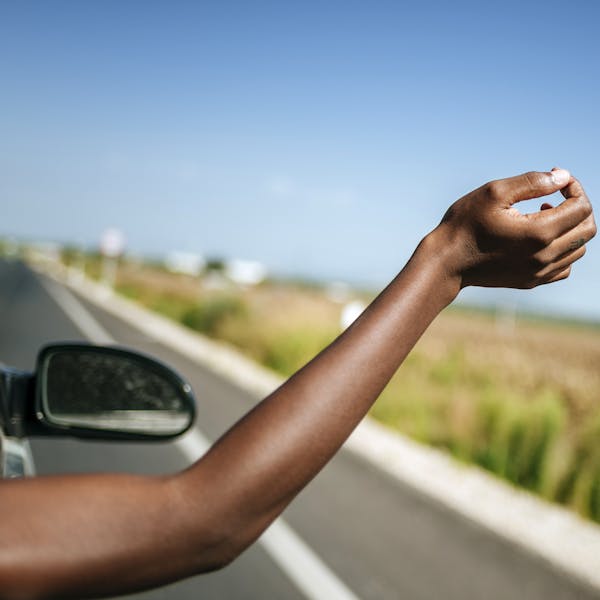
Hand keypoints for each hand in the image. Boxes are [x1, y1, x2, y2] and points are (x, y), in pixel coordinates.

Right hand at [436, 169, 595, 288]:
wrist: (445, 262)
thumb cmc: (464, 224)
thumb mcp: (493, 193)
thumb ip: (532, 182)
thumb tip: (562, 177)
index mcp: (538, 233)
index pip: (581, 207)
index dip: (574, 188)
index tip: (556, 180)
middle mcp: (544, 256)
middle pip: (587, 229)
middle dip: (578, 206)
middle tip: (555, 196)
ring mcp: (538, 272)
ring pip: (578, 249)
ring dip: (570, 228)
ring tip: (544, 214)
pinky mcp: (531, 281)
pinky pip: (564, 267)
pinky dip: (563, 250)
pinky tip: (541, 238)